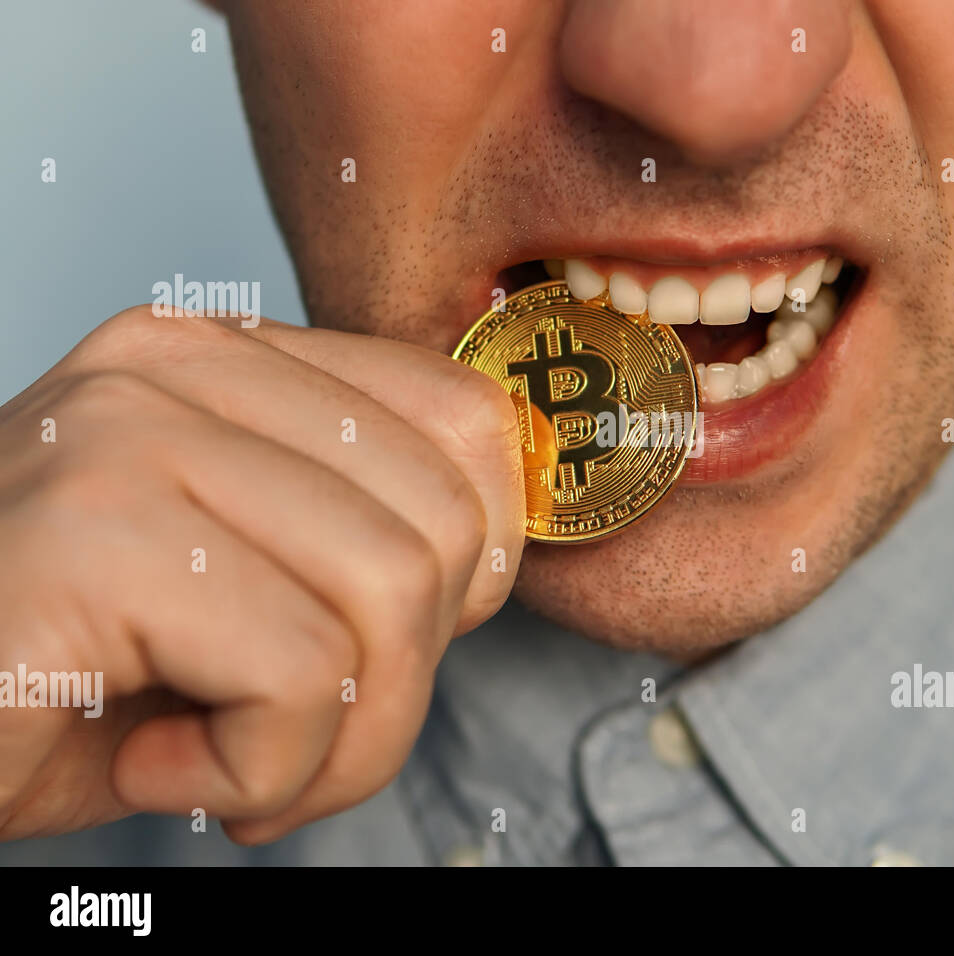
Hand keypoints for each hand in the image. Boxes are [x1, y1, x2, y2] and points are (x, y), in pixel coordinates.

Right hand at [0, 305, 523, 843]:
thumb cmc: (74, 676)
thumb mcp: (251, 583)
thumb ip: (366, 538)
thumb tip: (501, 558)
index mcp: (232, 356)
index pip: (468, 422)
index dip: (474, 566)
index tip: (379, 648)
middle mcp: (179, 364)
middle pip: (446, 524)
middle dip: (403, 685)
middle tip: (303, 746)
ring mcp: (129, 436)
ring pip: (391, 599)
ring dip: (340, 744)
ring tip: (236, 769)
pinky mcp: (90, 535)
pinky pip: (298, 675)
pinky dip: (261, 769)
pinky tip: (160, 768)